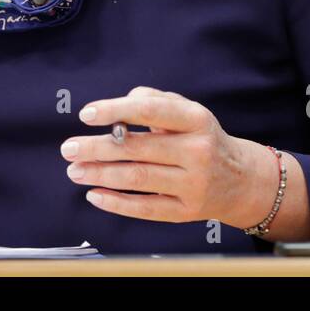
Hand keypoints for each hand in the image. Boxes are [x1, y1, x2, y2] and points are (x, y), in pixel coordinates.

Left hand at [59, 86, 284, 229]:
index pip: (151, 111)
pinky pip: (145, 208)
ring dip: (100, 175)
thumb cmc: (201, 138)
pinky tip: (94, 195)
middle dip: (97, 148)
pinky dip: (116, 203)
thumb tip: (119, 106)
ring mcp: (193, 183)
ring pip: (138, 178)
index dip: (116, 111)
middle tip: (69, 148)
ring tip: (75, 170)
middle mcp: (197, 151)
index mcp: (196, 119)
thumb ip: (153, 99)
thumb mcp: (187, 111)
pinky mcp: (186, 211)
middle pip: (138, 148)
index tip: (86, 114)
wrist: (240, 180)